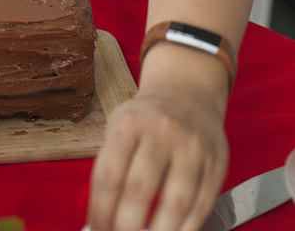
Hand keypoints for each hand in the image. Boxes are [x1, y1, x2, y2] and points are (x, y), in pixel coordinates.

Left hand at [87, 51, 229, 230]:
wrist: (187, 95)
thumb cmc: (145, 121)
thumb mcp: (120, 129)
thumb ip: (111, 171)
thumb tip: (98, 223)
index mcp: (130, 122)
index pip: (108, 174)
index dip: (100, 210)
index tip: (96, 230)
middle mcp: (162, 131)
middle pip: (140, 189)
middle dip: (125, 226)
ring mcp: (192, 146)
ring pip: (176, 201)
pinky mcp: (216, 162)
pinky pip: (203, 204)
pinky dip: (186, 229)